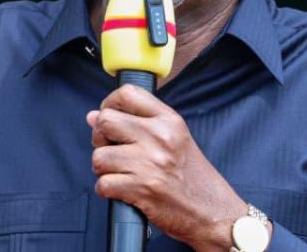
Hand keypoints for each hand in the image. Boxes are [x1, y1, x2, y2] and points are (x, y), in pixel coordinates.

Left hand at [88, 85, 264, 251]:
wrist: (213, 213)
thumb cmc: (193, 178)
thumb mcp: (175, 140)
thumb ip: (138, 124)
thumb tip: (93, 116)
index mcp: (169, 120)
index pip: (127, 93)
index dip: (109, 104)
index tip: (109, 118)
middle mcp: (160, 137)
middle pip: (106, 121)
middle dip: (100, 138)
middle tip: (112, 150)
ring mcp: (150, 163)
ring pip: (99, 156)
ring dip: (103, 169)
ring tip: (120, 173)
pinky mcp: (142, 189)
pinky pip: (103, 183)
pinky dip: (107, 190)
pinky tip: (122, 190)